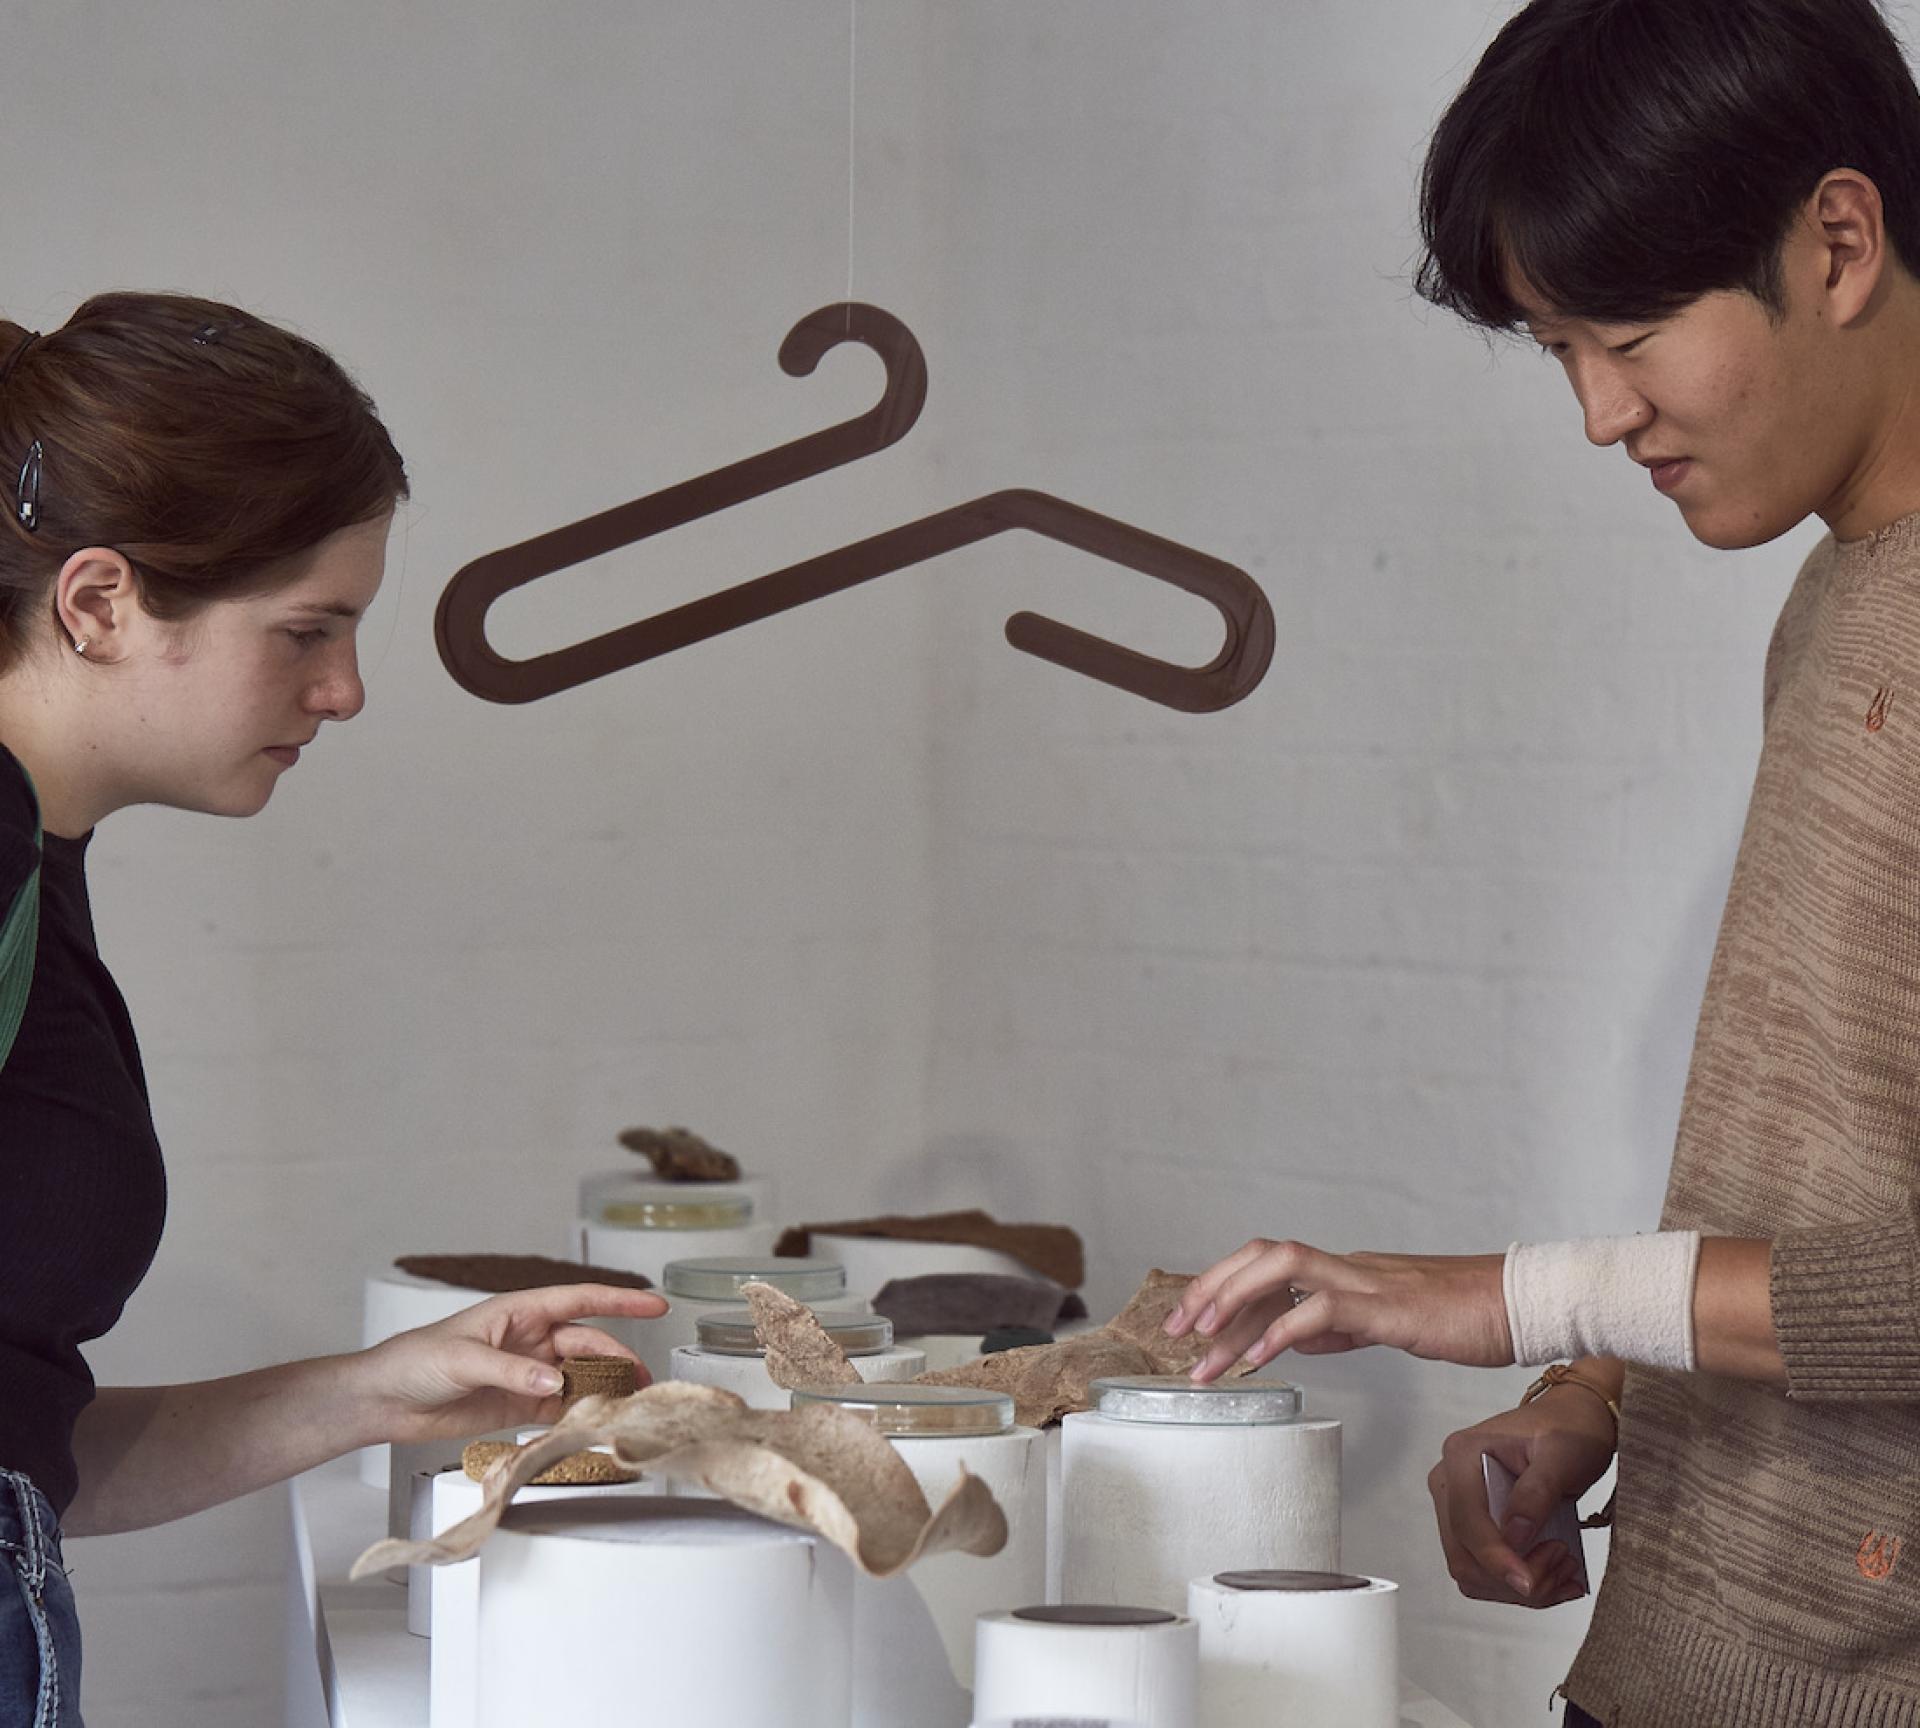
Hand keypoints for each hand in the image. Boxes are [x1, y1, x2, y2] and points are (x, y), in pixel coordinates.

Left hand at [354, 1283, 666, 1445]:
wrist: (384, 1400)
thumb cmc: (414, 1360)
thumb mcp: (463, 1358)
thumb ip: (511, 1369)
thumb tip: (554, 1378)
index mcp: (521, 1312)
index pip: (581, 1300)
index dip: (621, 1300)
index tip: (655, 1302)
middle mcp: (529, 1339)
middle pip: (587, 1344)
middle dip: (618, 1357)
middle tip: (641, 1379)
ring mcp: (525, 1372)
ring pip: (578, 1376)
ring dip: (602, 1388)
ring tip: (625, 1404)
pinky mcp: (517, 1404)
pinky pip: (558, 1406)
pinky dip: (576, 1414)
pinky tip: (590, 1423)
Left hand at [1162, 1238, 1513, 1381]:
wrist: (1522, 1305)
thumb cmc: (1464, 1317)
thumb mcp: (1387, 1324)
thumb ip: (1339, 1327)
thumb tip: (1295, 1337)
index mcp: (1345, 1273)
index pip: (1267, 1266)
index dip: (1220, 1287)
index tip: (1187, 1322)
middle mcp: (1347, 1268)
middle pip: (1260, 1255)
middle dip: (1210, 1287)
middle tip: (1175, 1330)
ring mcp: (1366, 1281)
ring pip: (1281, 1267)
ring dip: (1234, 1302)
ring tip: (1203, 1344)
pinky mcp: (1388, 1306)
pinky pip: (1323, 1308)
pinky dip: (1283, 1329)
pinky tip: (1261, 1357)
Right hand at [1429, 1387, 1615, 1608]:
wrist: (1574, 1422)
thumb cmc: (1568, 1429)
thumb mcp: (1562, 1455)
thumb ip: (1536, 1494)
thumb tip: (1514, 1538)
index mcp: (1462, 1455)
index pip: (1466, 1522)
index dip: (1496, 1559)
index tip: (1531, 1583)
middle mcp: (1450, 1480)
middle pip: (1464, 1554)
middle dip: (1513, 1576)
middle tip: (1563, 1564)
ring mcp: (1458, 1504)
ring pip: (1472, 1570)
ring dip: (1517, 1586)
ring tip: (1563, 1568)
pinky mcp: (1474, 1523)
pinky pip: (1485, 1570)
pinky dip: (1518, 1582)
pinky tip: (1554, 1573)